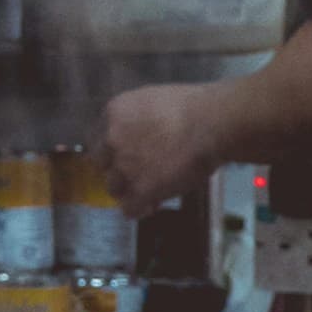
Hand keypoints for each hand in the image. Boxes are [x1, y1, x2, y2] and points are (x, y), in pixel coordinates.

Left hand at [98, 82, 220, 214]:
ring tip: (150, 191)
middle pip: (102, 165)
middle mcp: (112, 139)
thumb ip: (139, 119)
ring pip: (113, 188)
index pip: (100, 138)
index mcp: (114, 113)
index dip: (115, 151)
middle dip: (118, 170)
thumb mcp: (154, 101)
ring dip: (130, 191)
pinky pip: (129, 209)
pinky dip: (141, 209)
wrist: (211, 124)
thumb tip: (143, 134)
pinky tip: (153, 204)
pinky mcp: (140, 190)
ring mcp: (124, 166)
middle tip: (139, 173)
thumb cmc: (194, 107)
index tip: (129, 156)